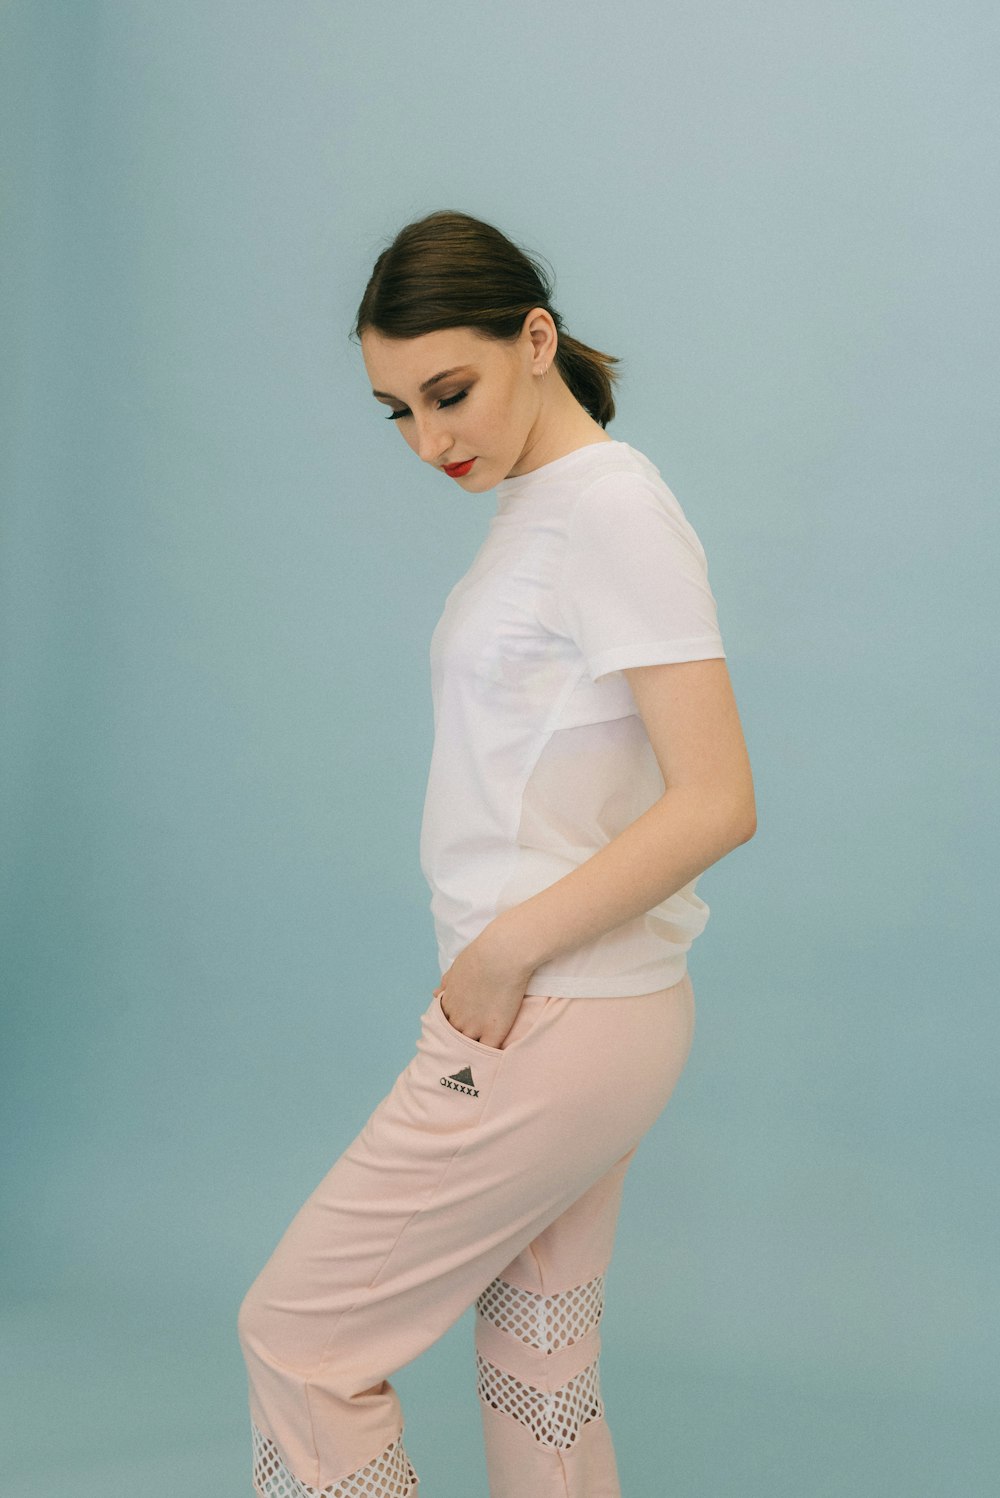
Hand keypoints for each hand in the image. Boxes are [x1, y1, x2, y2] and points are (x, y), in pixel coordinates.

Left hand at [432, 925, 533, 1050]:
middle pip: (452, 1040)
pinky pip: (487, 1053)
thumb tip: (435, 993)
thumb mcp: (456, 967)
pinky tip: (494, 1060)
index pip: (443, 1025)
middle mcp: (456, 1018)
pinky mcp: (493, 1032)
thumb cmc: (481, 955)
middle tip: (467, 1050)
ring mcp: (474, 1027)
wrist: (501, 955)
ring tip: (479, 1063)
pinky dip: (489, 1058)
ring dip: (472, 1054)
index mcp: (448, 1003)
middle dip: (459, 1044)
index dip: (452, 1029)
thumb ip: (446, 983)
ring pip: (468, 1050)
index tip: (460, 1031)